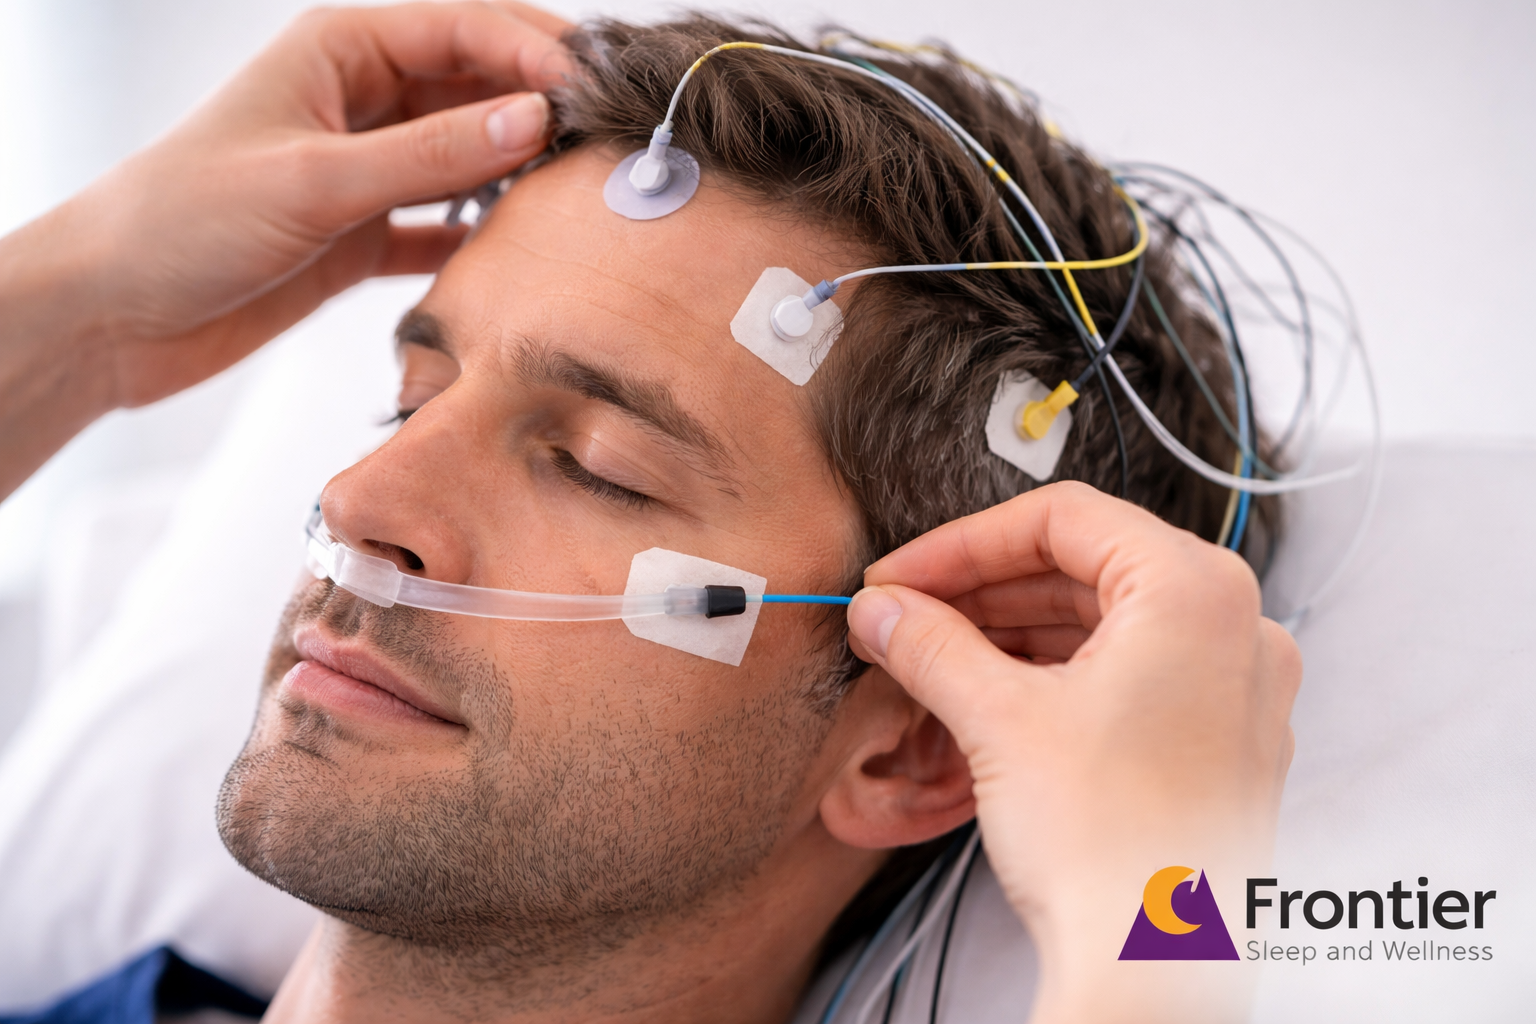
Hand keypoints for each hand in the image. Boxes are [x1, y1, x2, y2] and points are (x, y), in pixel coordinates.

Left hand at [0, 2, 571, 498]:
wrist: (112, 315)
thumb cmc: (181, 222)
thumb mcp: (314, 179)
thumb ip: (428, 153)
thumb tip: (535, 119)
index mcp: (342, 50)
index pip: (466, 27)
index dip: (538, 50)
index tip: (599, 91)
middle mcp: (363, 99)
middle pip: (480, 86)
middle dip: (544, 108)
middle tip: (609, 145)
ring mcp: (368, 167)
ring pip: (470, 154)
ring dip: (521, 173)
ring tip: (581, 198)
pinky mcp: (365, 232)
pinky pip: (447, 221)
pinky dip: (483, 234)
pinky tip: (523, 253)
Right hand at [845, 482, 1299, 1022]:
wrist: (1157, 972)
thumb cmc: (1116, 852)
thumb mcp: (999, 721)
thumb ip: (931, 644)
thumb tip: (885, 610)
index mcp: (1197, 593)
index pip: (1063, 519)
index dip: (964, 543)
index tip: (903, 573)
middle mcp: (1234, 632)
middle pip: (1084, 569)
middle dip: (982, 592)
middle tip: (905, 614)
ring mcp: (1232, 691)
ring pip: (1102, 626)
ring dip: (1010, 635)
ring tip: (930, 658)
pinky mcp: (1215, 744)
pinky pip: (1126, 679)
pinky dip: (1053, 679)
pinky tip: (985, 699)